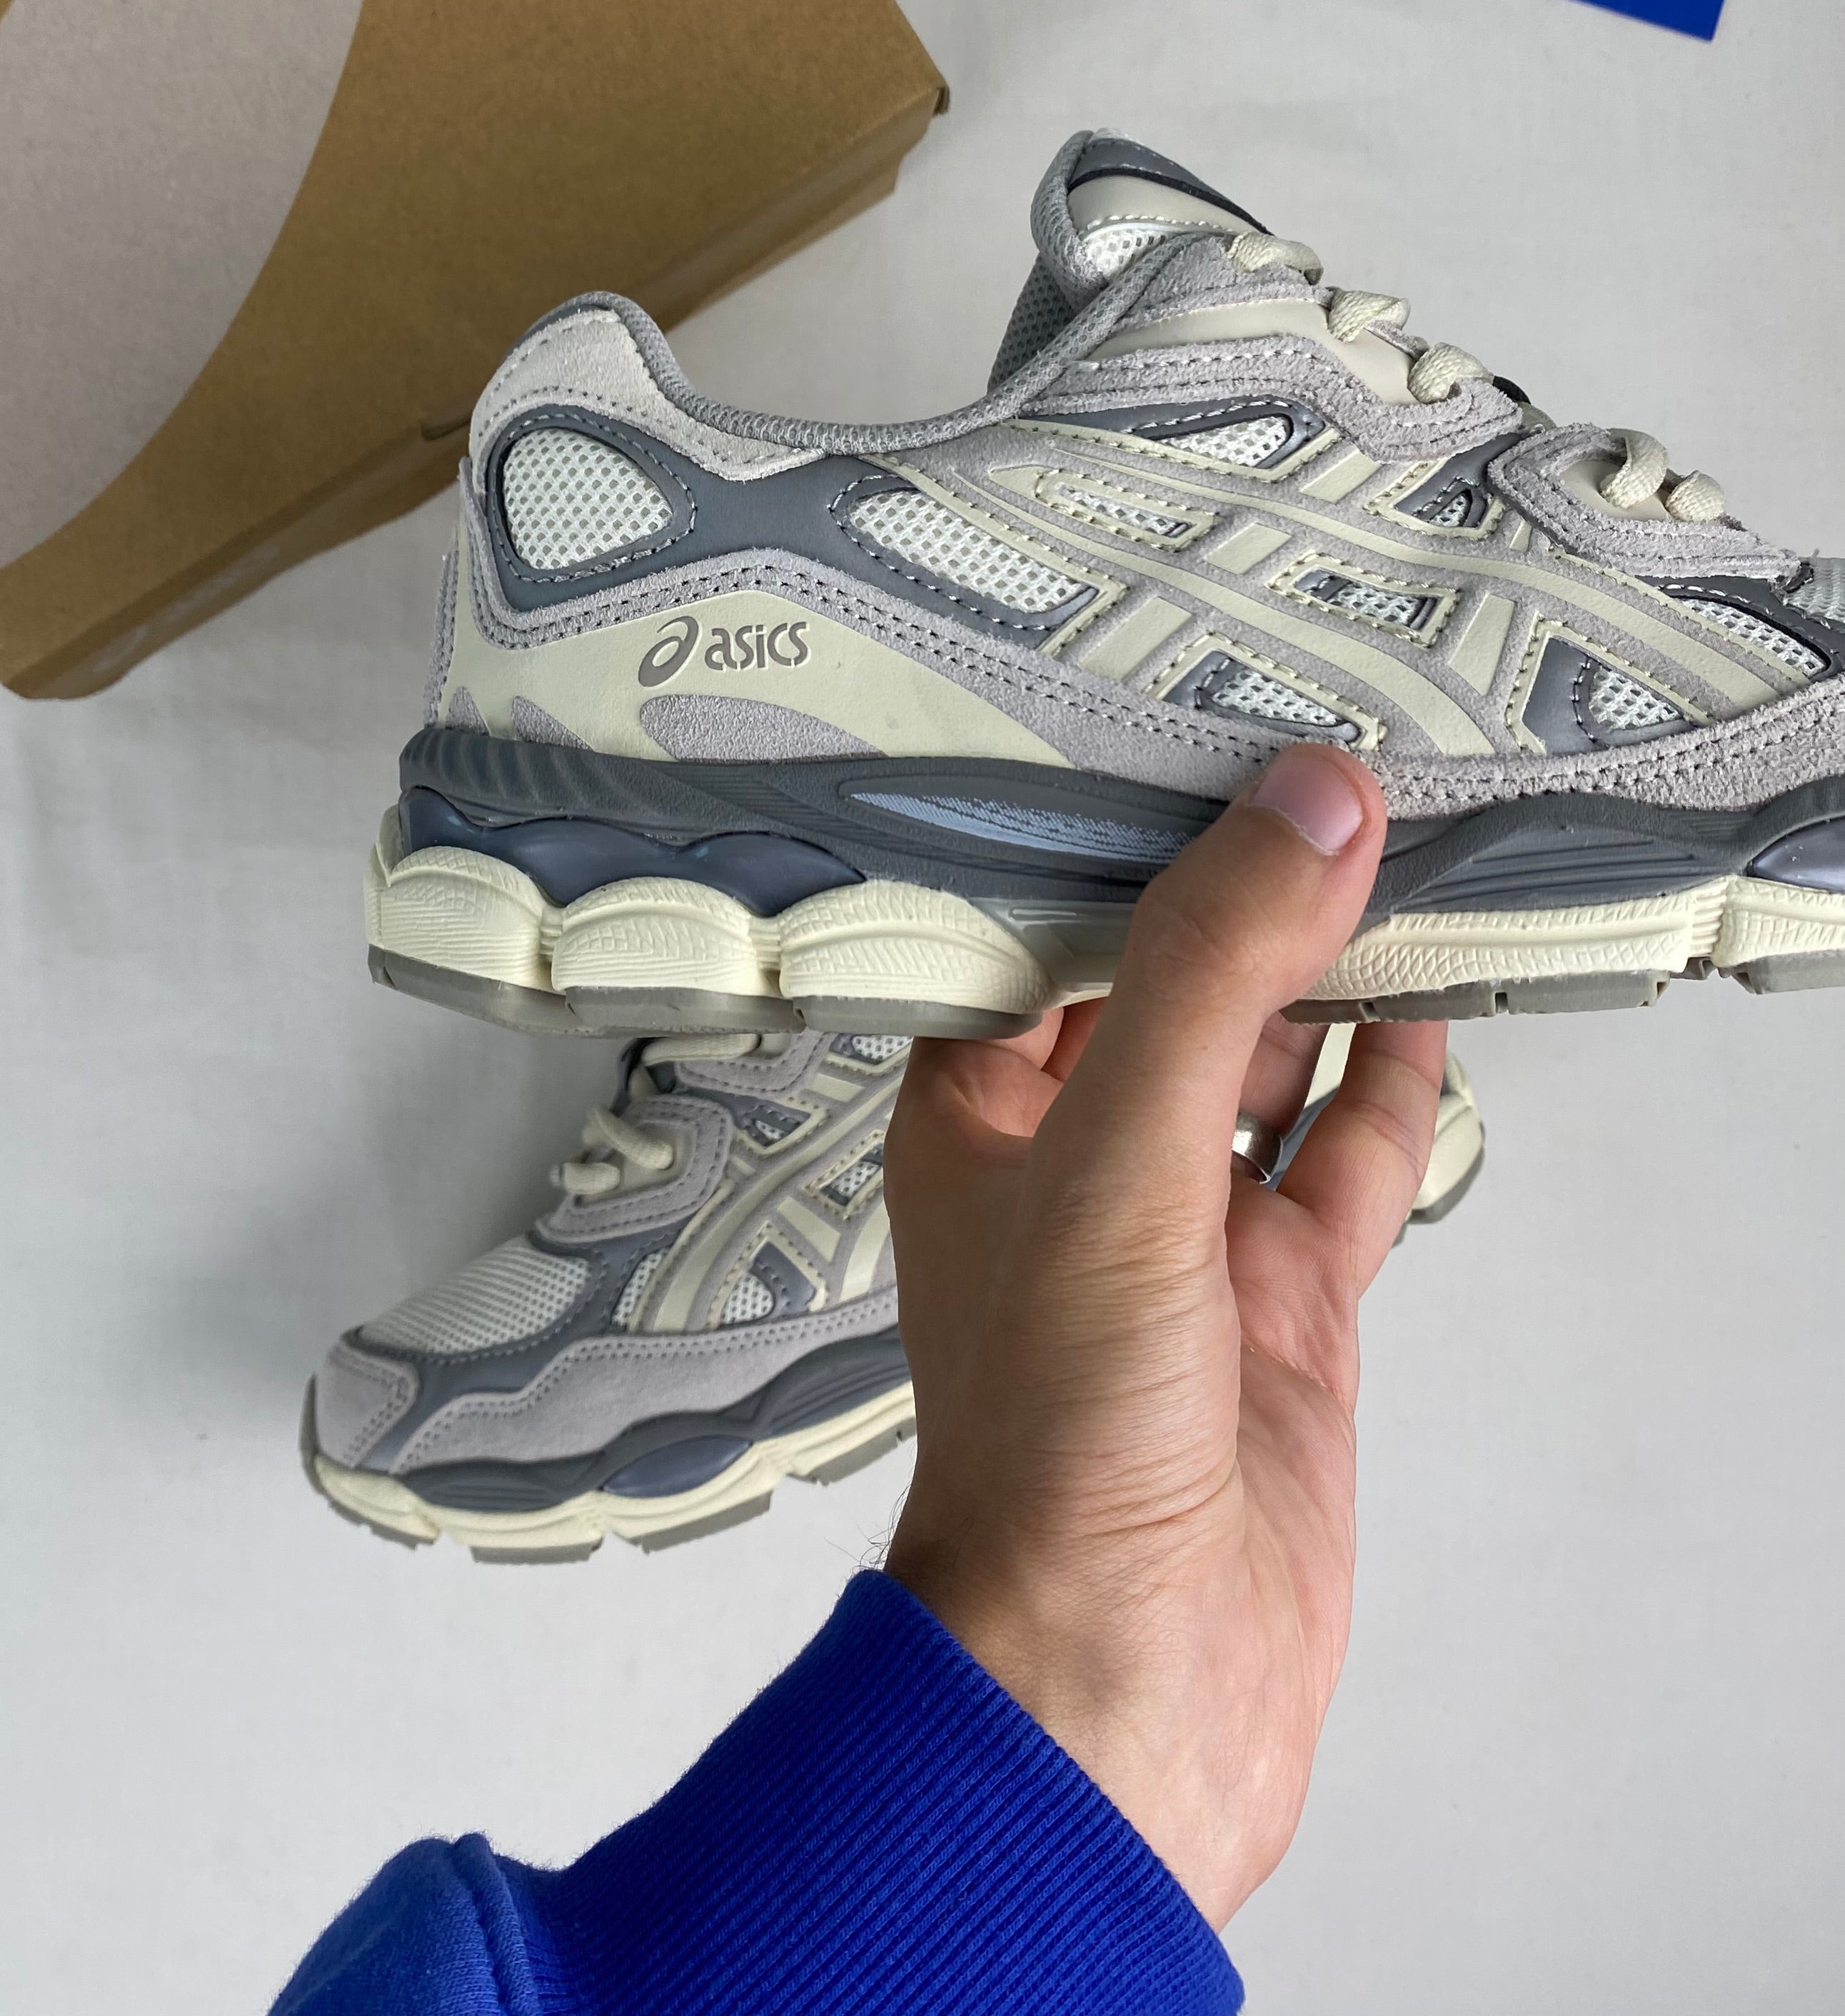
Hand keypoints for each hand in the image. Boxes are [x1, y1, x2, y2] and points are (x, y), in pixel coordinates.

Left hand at [883, 746, 1445, 1928]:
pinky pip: (1340, 1165)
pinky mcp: (1281, 1308)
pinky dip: (1386, 1089)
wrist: (1125, 1686)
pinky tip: (1426, 1009)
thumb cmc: (1055, 1438)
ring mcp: (1186, 1237)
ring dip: (1326, 972)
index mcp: (977, 1112)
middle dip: (1239, 886)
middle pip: (1165, 982)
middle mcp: (1074, 1160)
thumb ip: (1208, 974)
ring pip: (1267, 1063)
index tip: (1191, 716)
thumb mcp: (1118, 1160)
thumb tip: (1309, 805)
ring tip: (1396, 848)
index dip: (1115, 826)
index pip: (1041, 926)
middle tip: (1322, 761)